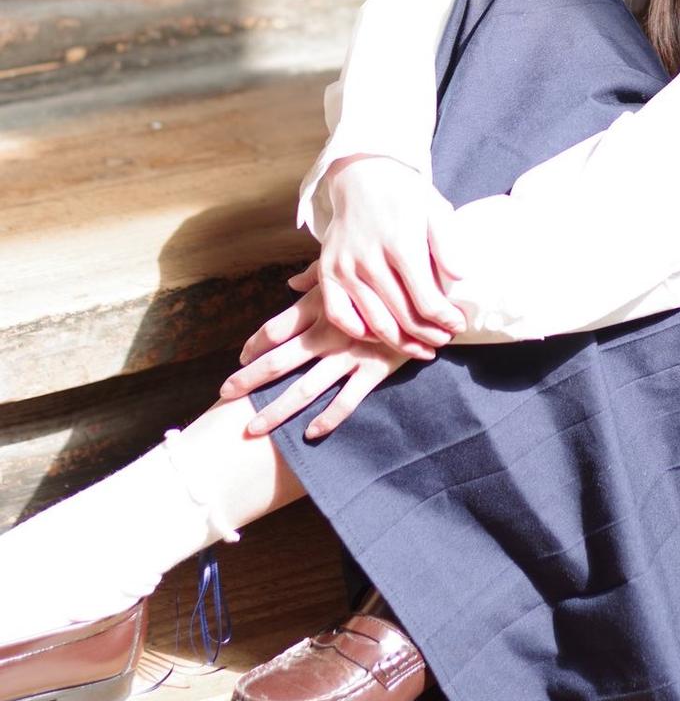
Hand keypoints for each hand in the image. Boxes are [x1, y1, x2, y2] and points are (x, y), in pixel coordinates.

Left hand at [220, 272, 428, 440]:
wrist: (434, 288)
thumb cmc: (391, 273)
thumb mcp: (353, 268)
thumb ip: (319, 276)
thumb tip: (292, 282)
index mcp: (324, 305)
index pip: (278, 327)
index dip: (256, 343)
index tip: (241, 356)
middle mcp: (332, 331)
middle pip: (281, 360)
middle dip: (250, 379)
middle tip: (225, 394)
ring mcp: (352, 354)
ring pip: (306, 388)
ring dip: (277, 409)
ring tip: (252, 429)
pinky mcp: (375, 369)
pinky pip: (347, 400)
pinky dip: (328, 419)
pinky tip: (311, 433)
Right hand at [316, 156, 466, 353]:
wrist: (362, 174)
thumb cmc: (405, 194)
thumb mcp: (435, 208)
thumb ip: (448, 244)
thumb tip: (460, 277)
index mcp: (401, 245)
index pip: (428, 301)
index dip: (447, 320)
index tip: (458, 325)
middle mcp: (370, 260)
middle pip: (404, 317)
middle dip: (429, 335)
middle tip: (443, 340)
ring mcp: (345, 268)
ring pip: (375, 323)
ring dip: (401, 343)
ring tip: (421, 349)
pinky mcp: (328, 271)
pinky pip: (339, 316)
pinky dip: (360, 332)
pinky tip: (380, 336)